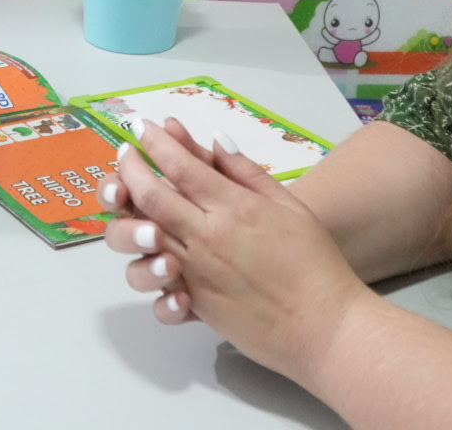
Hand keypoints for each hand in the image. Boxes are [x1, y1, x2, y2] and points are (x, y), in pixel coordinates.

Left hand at [105, 121, 370, 384]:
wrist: (325, 325)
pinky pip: (156, 289)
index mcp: (233, 207)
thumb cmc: (314, 262)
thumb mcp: (288, 205)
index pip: (181, 165)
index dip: (155, 142)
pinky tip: (150, 256)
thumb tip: (215, 141)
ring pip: (143, 239)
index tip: (142, 126)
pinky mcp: (196, 305)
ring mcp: (197, 272)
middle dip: (129, 168)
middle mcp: (208, 236)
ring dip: (127, 216)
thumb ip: (246, 172)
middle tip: (125, 154)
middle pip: (150, 195)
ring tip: (126, 202)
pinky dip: (147, 271)